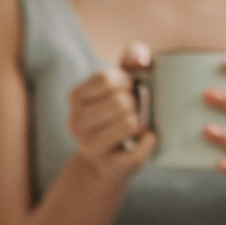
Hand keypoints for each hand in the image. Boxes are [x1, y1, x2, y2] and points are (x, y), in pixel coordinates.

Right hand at [67, 43, 156, 180]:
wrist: (108, 160)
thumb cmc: (116, 115)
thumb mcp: (119, 85)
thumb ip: (129, 62)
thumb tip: (140, 57)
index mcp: (75, 97)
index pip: (106, 79)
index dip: (125, 82)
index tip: (127, 90)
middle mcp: (75, 123)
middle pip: (119, 102)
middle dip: (135, 103)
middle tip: (134, 111)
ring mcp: (89, 147)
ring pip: (129, 124)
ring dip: (141, 121)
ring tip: (136, 125)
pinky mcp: (108, 167)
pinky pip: (138, 151)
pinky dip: (149, 142)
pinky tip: (146, 140)